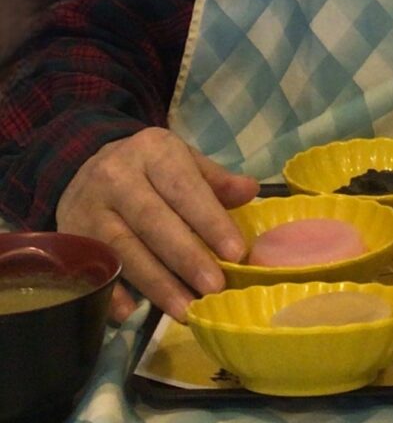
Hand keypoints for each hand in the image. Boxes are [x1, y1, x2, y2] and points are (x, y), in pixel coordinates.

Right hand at [55, 127, 259, 322]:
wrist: (85, 166)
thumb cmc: (150, 169)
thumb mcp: (183, 161)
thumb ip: (215, 180)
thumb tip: (251, 191)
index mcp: (153, 151)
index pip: (184, 187)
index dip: (210, 221)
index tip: (236, 252)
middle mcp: (116, 176)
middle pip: (153, 221)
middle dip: (186, 257)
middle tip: (214, 287)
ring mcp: (88, 208)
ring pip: (124, 250)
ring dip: (156, 284)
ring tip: (186, 309)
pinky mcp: (70, 237)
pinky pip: (92, 269)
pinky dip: (111, 293)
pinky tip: (132, 313)